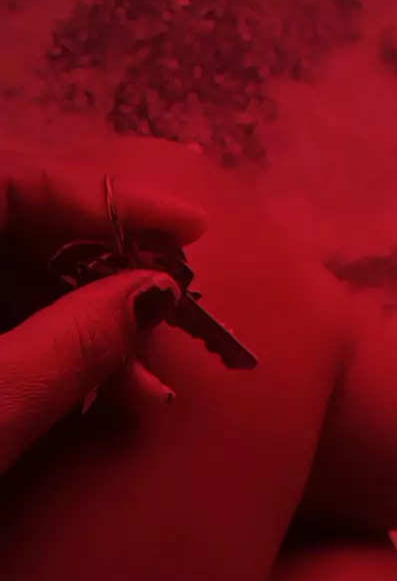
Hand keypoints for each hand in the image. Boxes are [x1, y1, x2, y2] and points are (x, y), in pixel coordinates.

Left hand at [0, 159, 207, 472]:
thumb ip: (73, 340)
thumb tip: (155, 291)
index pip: (22, 186)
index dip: (112, 201)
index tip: (194, 227)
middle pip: (31, 240)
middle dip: (109, 284)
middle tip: (175, 313)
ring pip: (25, 295)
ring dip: (92, 336)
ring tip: (149, 388)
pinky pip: (15, 334)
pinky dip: (57, 359)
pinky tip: (104, 394)